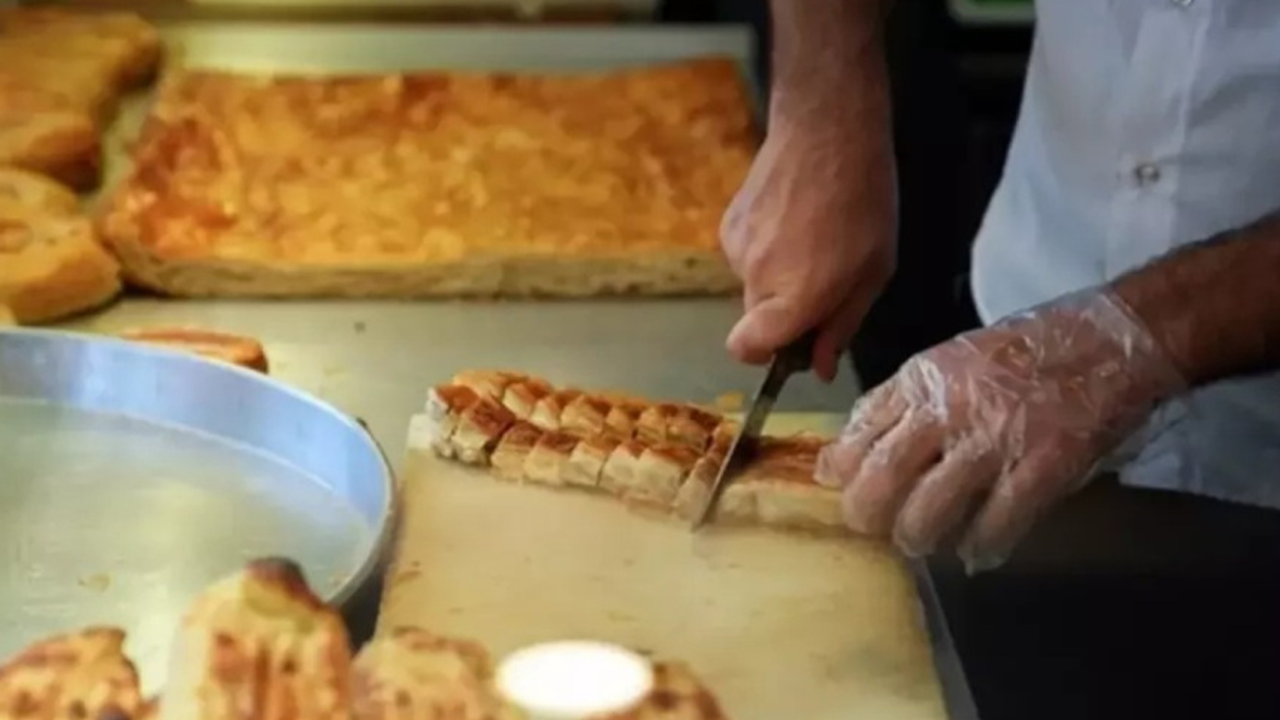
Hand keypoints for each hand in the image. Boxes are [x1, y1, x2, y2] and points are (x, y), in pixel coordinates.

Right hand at [720, 116, 894, 381]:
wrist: (827, 131)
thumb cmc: (864, 202)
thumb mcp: (874, 272)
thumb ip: (842, 324)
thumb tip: (820, 368)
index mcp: (793, 297)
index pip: (747, 349)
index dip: (765, 355)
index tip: (793, 342)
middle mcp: (756, 278)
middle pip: (757, 319)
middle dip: (784, 312)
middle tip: (823, 278)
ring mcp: (736, 248)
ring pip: (753, 285)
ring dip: (778, 276)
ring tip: (812, 237)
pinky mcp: (728, 223)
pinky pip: (746, 255)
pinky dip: (766, 248)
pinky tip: (792, 218)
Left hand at [816, 291, 1184, 571]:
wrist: (1112, 339)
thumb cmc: (1030, 350)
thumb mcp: (951, 359)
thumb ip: (903, 400)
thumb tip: (850, 449)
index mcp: (923, 378)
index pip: (858, 432)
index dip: (840, 471)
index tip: (837, 488)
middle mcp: (948, 409)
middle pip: (879, 481)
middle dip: (867, 516)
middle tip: (876, 529)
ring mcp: (994, 439)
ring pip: (927, 513)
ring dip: (919, 538)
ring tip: (922, 542)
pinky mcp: (1040, 467)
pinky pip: (994, 525)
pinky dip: (981, 547)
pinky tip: (978, 551)